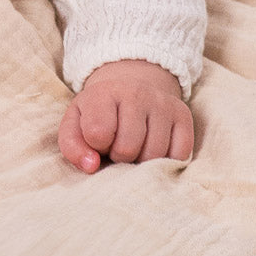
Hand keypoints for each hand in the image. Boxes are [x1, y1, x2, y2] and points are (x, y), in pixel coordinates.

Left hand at [58, 59, 193, 173]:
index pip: (98, 133)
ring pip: (154, 155)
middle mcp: (135, 93)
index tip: (97, 140)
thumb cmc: (99, 113)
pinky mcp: (183, 115)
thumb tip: (91, 166)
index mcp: (103, 93)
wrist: (129, 89)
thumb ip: (72, 146)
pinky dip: (165, 160)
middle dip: (119, 156)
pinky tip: (152, 147)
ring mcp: (162, 103)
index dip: (96, 146)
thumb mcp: (75, 123)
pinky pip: (179, 155)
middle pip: (127, 148)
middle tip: (116, 145)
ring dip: (141, 161)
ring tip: (134, 147)